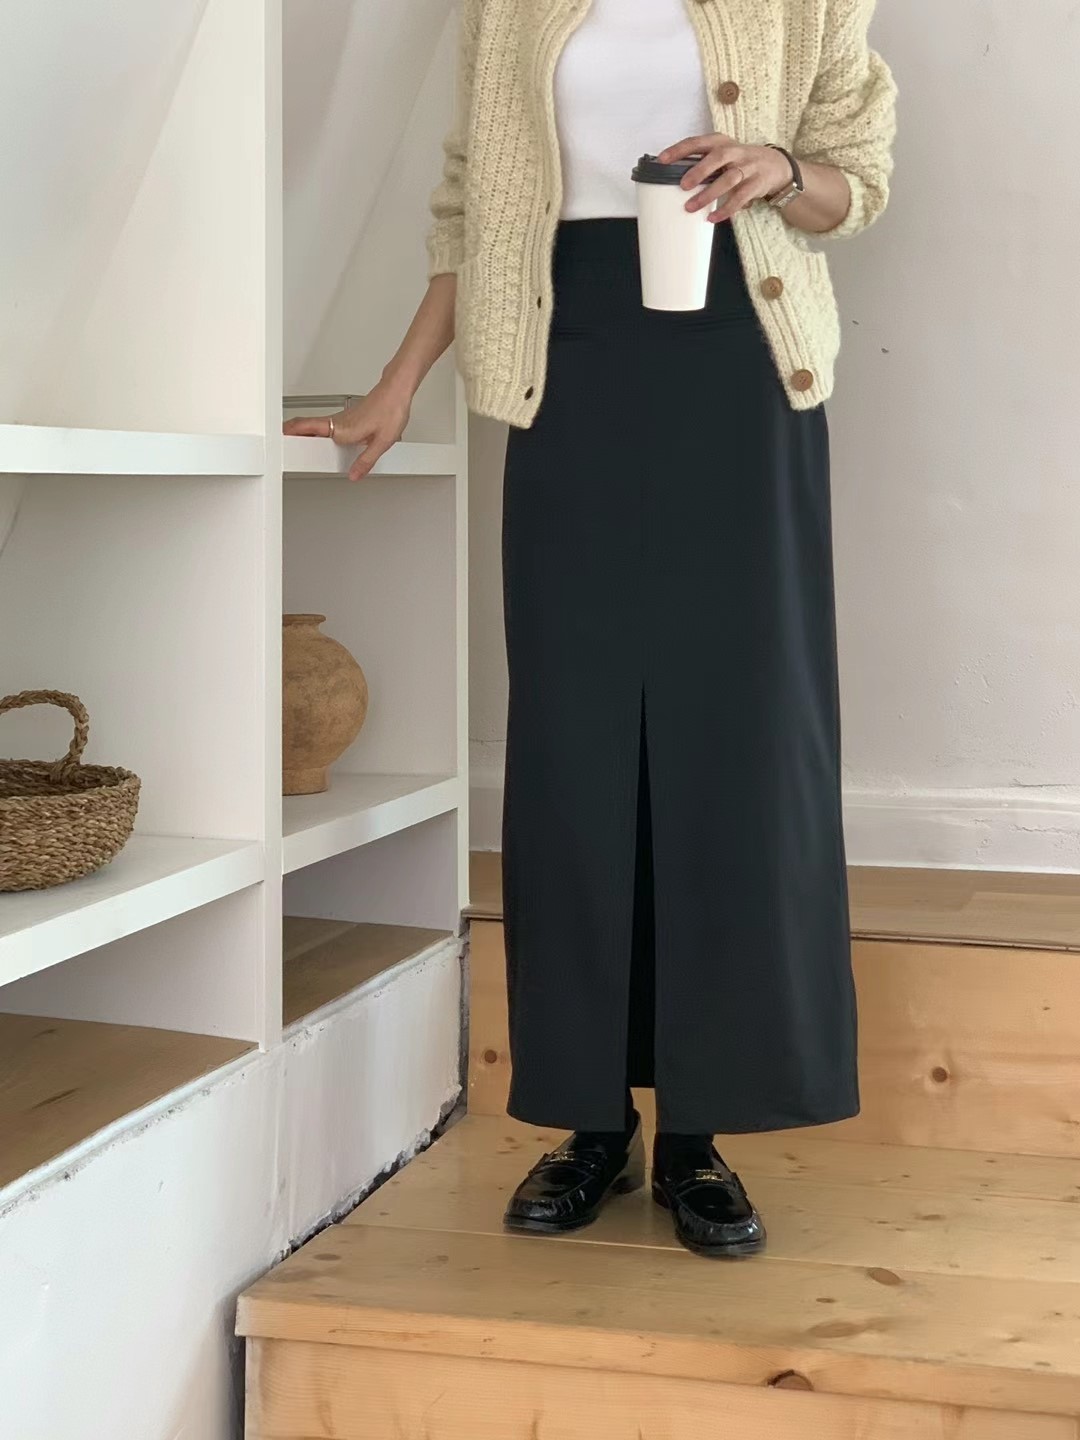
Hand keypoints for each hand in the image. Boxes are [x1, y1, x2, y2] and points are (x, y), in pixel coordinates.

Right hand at [283, 377, 412, 481]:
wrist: (397, 391)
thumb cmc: (391, 410)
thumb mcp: (382, 442)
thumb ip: (366, 461)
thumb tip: (354, 475)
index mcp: (341, 429)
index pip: (307, 429)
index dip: (289, 435)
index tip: (276, 443)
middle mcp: (338, 423)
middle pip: (305, 428)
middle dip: (289, 434)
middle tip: (275, 444)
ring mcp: (340, 419)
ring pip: (313, 426)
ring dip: (300, 433)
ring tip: (290, 445)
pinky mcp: (346, 418)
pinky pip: (325, 426)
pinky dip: (314, 431)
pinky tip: (316, 439)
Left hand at [657, 135, 792, 222]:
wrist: (775, 165)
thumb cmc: (740, 161)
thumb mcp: (723, 154)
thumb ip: (703, 162)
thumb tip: (673, 177)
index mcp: (721, 142)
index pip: (697, 142)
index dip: (679, 150)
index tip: (662, 160)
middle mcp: (734, 152)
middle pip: (716, 158)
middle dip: (699, 171)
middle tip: (683, 185)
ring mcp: (747, 167)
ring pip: (727, 180)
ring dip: (708, 194)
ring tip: (691, 207)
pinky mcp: (755, 184)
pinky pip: (739, 198)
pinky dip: (725, 209)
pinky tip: (712, 218)